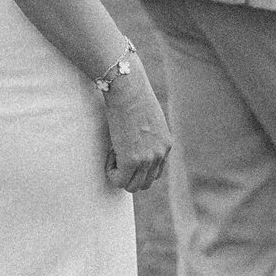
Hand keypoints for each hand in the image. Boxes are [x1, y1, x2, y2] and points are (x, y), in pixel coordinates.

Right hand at [102, 61, 172, 194]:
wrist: (128, 89)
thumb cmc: (133, 96)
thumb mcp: (148, 117)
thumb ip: (146, 133)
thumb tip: (133, 139)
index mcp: (166, 144)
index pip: (155, 172)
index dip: (138, 167)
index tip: (126, 151)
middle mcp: (160, 154)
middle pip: (145, 183)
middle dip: (129, 174)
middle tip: (117, 154)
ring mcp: (147, 159)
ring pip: (132, 186)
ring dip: (119, 174)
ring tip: (113, 152)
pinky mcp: (132, 160)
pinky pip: (119, 180)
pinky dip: (111, 172)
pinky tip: (109, 152)